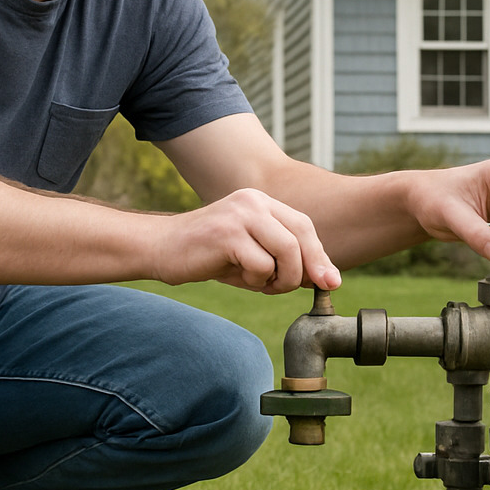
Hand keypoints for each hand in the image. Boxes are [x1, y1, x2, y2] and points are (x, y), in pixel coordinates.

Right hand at [151, 188, 341, 294]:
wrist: (160, 249)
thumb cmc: (208, 256)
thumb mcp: (252, 254)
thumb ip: (286, 260)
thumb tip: (327, 278)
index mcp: (261, 202)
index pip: (304, 225)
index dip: (319, 255)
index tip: (329, 282)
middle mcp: (253, 201)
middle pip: (301, 236)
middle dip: (308, 269)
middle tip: (290, 288)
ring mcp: (240, 215)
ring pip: (287, 252)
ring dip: (280, 279)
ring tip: (257, 282)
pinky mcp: (227, 234)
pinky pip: (262, 265)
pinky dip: (256, 281)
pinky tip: (236, 276)